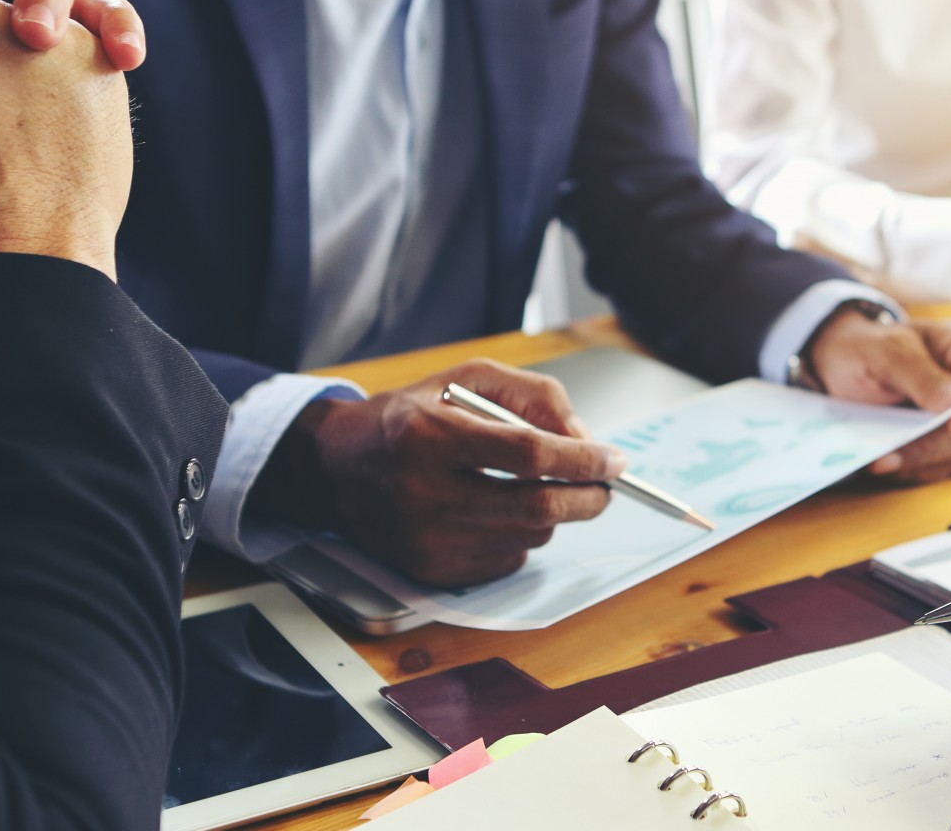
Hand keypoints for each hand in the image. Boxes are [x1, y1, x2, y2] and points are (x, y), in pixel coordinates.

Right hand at [252, 360, 627, 586]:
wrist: (337, 468)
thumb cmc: (411, 415)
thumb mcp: (468, 379)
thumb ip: (535, 397)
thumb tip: (586, 441)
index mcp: (430, 436)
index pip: (527, 455)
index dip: (581, 460)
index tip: (613, 460)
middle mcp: (424, 494)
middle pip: (535, 509)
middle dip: (586, 498)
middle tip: (604, 485)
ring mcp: (427, 541)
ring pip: (529, 538)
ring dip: (552, 514)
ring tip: (533, 488)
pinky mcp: (431, 571)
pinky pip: (507, 561)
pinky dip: (521, 537)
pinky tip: (497, 512)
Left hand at [806, 314, 950, 482]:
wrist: (838, 362)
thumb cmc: (870, 345)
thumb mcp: (891, 351)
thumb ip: (926, 374)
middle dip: (938, 443)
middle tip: (899, 449)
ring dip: (920, 461)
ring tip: (882, 460)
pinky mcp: (934, 445)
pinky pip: (934, 466)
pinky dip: (910, 468)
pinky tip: (883, 461)